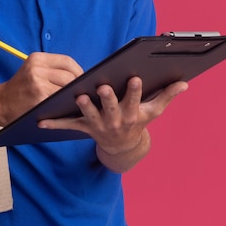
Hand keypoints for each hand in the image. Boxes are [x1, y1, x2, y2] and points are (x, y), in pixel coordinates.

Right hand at [0, 52, 83, 125]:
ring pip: (67, 88)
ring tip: (76, 101)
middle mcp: (37, 68)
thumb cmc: (20, 89)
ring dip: (74, 96)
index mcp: (37, 58)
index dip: (78, 71)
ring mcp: (38, 83)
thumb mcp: (32, 70)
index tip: (83, 81)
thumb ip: (51, 70)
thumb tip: (81, 76)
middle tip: (81, 94)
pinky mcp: (39, 97)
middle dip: (78, 85)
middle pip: (70, 75)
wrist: (0, 103)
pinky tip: (68, 108)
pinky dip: (67, 104)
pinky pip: (60, 100)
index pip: (67, 61)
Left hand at [38, 77, 187, 169]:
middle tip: (102, 87)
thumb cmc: (138, 121)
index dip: (134, 90)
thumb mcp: (153, 111)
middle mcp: (115, 120)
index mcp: (131, 114)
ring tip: (77, 97)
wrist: (122, 147)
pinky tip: (40, 121)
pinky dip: (54, 124)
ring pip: (89, 116)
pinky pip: (67, 126)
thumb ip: (167, 96)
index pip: (134, 100)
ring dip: (83, 107)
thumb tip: (185, 83)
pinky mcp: (83, 128)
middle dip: (107, 98)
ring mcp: (98, 125)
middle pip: (110, 108)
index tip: (134, 78)